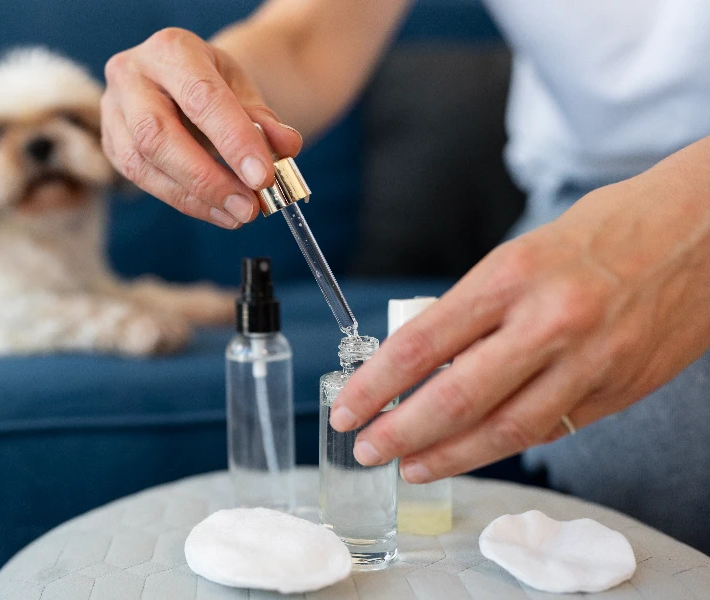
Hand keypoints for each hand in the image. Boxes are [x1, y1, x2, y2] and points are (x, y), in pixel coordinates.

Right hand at [102, 28, 301, 228]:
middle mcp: (131, 74)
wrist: (180, 78)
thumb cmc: (212, 84)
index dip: (234, 141)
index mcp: (171, 50)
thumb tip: (287, 147)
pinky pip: (141, 180)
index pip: (201, 97)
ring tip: (237, 214)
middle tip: (248, 207)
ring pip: (143, 163)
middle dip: (207, 178)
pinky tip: (215, 211)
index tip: (263, 177)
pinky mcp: (110, 143)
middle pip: (158, 134)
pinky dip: (183, 200)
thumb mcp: (243, 89)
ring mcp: (113, 110)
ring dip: (194, 197)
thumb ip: (264, 119)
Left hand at [329, 175, 709, 482]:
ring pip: (504, 429)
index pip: (422, 343)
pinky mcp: (619, 390)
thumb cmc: (602, 233)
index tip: (345, 408)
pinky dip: (502, 447)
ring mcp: (590, 362)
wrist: (702, 232)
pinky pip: (549, 431)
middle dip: (401, 433)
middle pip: (456, 397)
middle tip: (366, 450)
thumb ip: (475, 309)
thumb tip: (420, 363)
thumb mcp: (522, 253)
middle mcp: (548, 321)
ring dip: (449, 456)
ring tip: (411, 467)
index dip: (375, 385)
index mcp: (511, 275)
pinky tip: (471, 454)